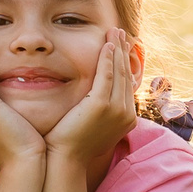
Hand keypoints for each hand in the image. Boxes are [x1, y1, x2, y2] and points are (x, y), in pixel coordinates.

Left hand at [47, 29, 138, 168]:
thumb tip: (96, 100)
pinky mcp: (101, 105)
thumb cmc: (72, 145)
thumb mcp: (93, 126)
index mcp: (127, 119)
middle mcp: (127, 114)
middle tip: (120, 32)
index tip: (121, 47)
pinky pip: (106, 75)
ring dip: (117, 49)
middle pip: (126, 75)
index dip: (125, 63)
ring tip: (115, 32)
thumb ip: (99, 111)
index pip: (127, 84)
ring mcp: (116, 110)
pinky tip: (106, 45)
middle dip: (124, 51)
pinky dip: (107, 58)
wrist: (64, 159)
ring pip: (119, 72)